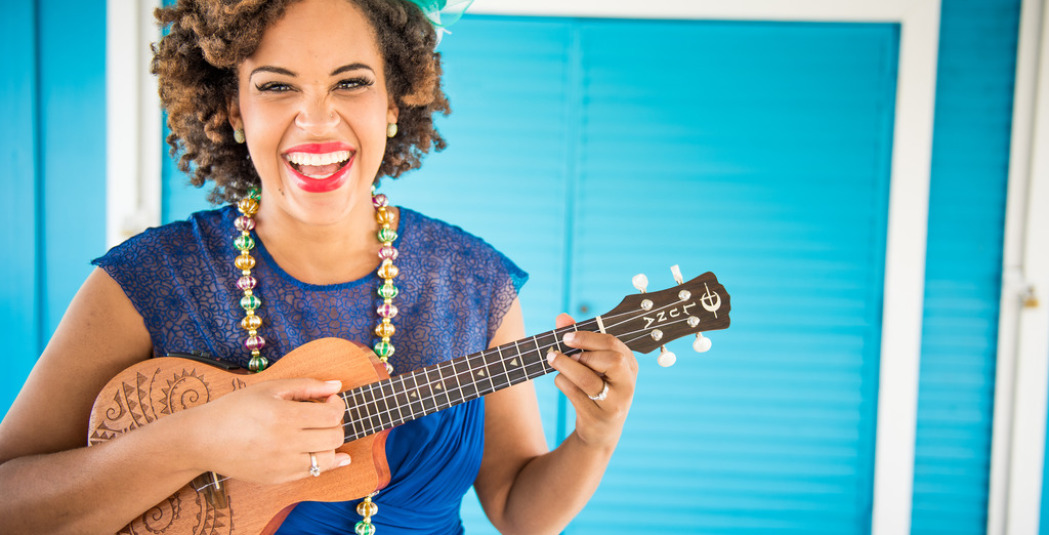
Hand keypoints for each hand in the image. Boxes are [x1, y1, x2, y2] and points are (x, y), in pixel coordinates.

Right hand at [180, 378, 350, 484]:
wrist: (203, 439)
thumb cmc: (235, 408)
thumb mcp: (269, 388)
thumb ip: (306, 385)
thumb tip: (337, 385)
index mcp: (284, 416)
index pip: (332, 415)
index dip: (337, 404)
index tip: (328, 399)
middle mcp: (286, 443)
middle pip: (335, 436)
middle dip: (335, 423)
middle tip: (323, 415)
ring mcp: (282, 464)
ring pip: (328, 458)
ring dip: (330, 443)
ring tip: (317, 432)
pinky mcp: (278, 478)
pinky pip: (313, 473)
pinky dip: (322, 462)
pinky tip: (320, 451)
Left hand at [545, 313, 638, 449]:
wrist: (600, 431)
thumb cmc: (597, 388)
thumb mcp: (594, 364)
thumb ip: (580, 338)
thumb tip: (561, 317)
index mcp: (630, 366)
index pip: (614, 344)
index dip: (588, 337)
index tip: (567, 336)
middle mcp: (627, 384)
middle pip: (612, 360)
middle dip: (583, 352)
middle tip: (564, 351)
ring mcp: (614, 403)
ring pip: (588, 379)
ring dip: (566, 366)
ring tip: (552, 359)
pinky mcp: (598, 417)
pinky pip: (575, 394)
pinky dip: (563, 383)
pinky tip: (561, 380)